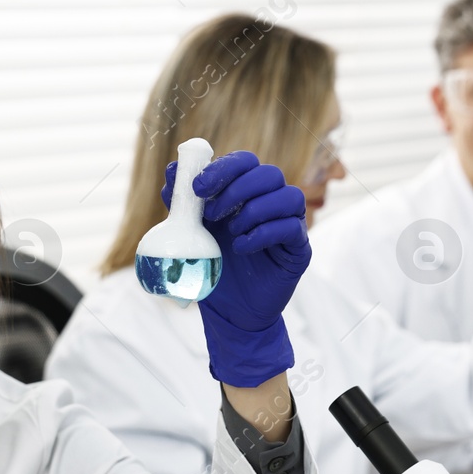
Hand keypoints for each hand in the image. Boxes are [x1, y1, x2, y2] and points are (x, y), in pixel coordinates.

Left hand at [163, 152, 309, 386]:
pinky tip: (242, 248)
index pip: (245, 162)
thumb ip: (184, 203)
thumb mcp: (193, 233)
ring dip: (254, 210)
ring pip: (288, 196)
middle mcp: (272, 203)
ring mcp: (290, 224)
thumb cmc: (215, 267)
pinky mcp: (300, 249)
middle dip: (237, 189)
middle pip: (269, 174)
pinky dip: (264, 234)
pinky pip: (292, 228)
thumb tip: (172, 170)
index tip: (198, 188)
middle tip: (212, 214)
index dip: (223, 168)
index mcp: (247, 193)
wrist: (230, 311)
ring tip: (231, 233)